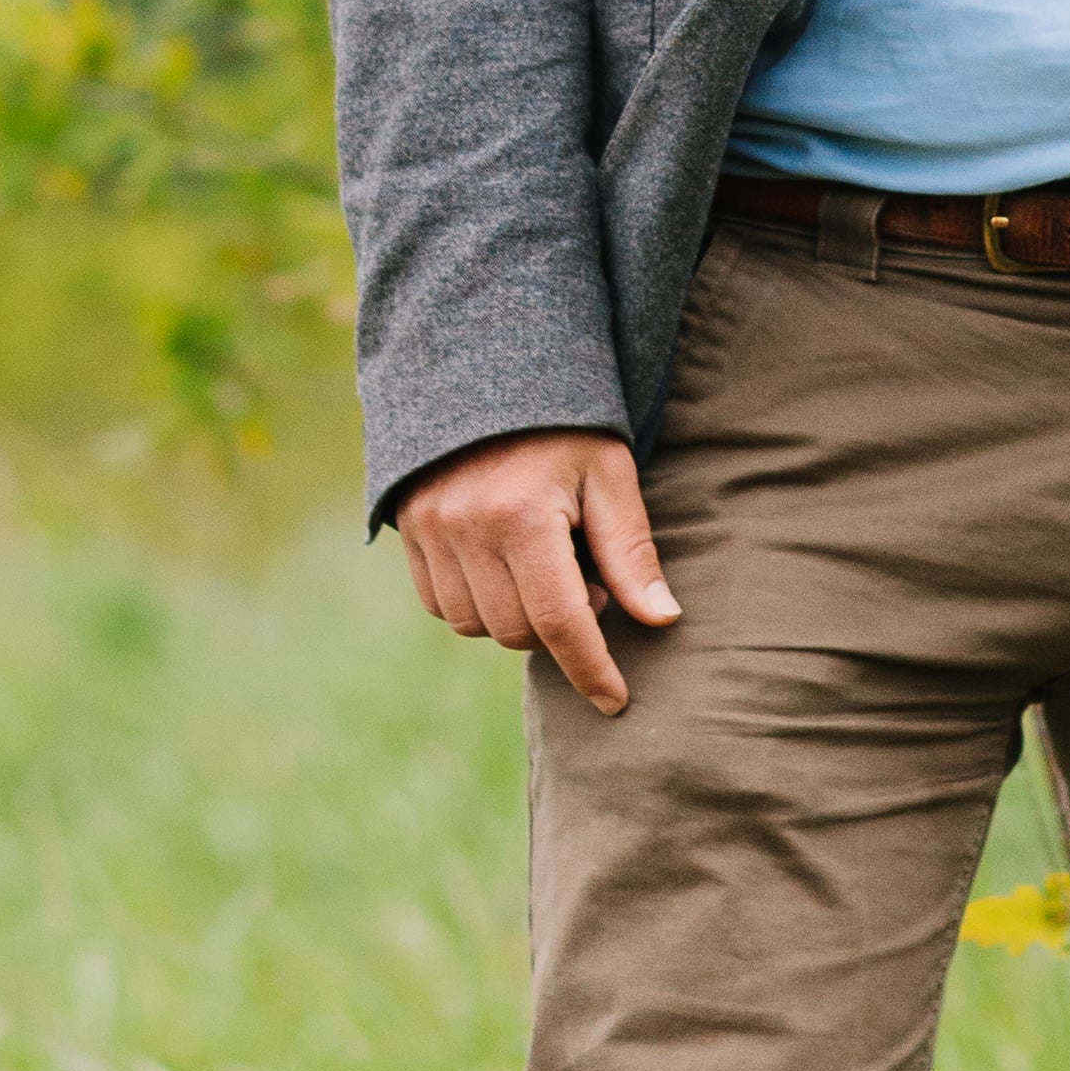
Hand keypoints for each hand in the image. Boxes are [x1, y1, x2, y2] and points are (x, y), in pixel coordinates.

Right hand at [393, 425, 675, 718]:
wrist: (486, 368)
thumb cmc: (564, 425)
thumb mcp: (610, 474)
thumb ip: (632, 551)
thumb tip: (662, 620)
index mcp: (523, 514)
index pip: (562, 622)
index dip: (592, 670)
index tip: (617, 701)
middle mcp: (466, 527)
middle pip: (519, 631)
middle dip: (561, 627)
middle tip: (587, 576)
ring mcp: (428, 530)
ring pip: (476, 625)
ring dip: (517, 618)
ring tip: (545, 566)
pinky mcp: (407, 530)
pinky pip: (442, 605)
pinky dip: (477, 604)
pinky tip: (505, 567)